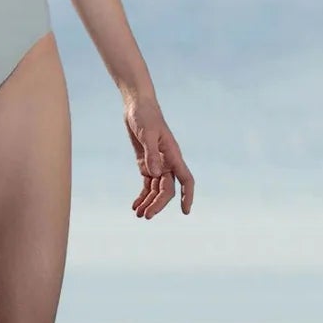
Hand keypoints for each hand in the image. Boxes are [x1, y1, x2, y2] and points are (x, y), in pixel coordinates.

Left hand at [123, 91, 193, 217]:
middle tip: (145, 217)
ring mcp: (157, 164)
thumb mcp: (146, 133)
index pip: (186, 179)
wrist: (137, 106)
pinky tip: (135, 205)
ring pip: (156, 190)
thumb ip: (150, 153)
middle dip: (158, 204)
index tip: (185, 211)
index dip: (187, 195)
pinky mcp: (146, 163)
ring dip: (148, 203)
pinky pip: (147, 184)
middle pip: (167, 190)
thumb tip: (154, 174)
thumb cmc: (145, 116)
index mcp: (173, 155)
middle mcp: (167, 162)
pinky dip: (142, 195)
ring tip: (138, 215)